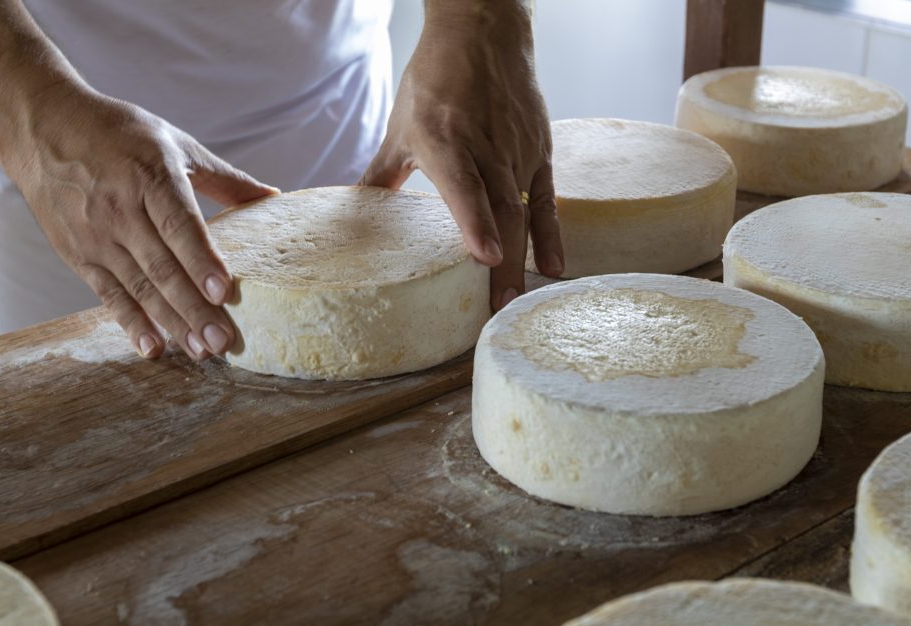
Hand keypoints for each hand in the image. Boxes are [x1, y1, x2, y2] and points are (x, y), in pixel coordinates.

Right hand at [0, 83, 276, 359]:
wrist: (44, 126)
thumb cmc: (119, 133)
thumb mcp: (175, 143)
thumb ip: (225, 178)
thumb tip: (274, 197)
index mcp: (151, 176)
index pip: (180, 225)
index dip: (202, 260)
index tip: (224, 291)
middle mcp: (121, 207)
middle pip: (162, 266)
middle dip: (194, 308)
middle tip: (223, 341)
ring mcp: (96, 234)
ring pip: (139, 287)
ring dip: (171, 323)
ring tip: (200, 351)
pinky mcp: (78, 253)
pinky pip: (108, 294)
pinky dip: (130, 322)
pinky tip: (153, 346)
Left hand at [360, 0, 562, 309]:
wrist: (483, 34)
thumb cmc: (436, 80)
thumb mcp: (401, 126)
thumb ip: (383, 175)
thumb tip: (358, 212)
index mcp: (445, 137)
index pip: (466, 185)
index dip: (476, 222)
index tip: (486, 257)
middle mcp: (485, 146)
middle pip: (501, 210)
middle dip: (503, 262)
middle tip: (499, 306)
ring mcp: (517, 149)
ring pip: (524, 210)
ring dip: (524, 257)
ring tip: (519, 299)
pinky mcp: (539, 150)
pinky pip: (547, 198)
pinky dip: (550, 233)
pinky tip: (553, 266)